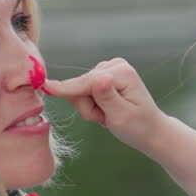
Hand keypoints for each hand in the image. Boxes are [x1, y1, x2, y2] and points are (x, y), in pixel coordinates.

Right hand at [43, 58, 164, 152]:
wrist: (150, 130)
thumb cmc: (138, 127)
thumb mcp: (121, 116)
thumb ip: (106, 97)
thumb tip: (98, 77)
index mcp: (122, 72)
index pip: (87, 82)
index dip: (67, 89)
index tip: (46, 87)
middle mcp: (114, 65)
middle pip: (81, 86)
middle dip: (88, 107)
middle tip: (105, 119)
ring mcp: (108, 69)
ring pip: (81, 89)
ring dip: (90, 108)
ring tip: (108, 116)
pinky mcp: (103, 76)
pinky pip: (84, 90)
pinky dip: (91, 105)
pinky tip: (105, 111)